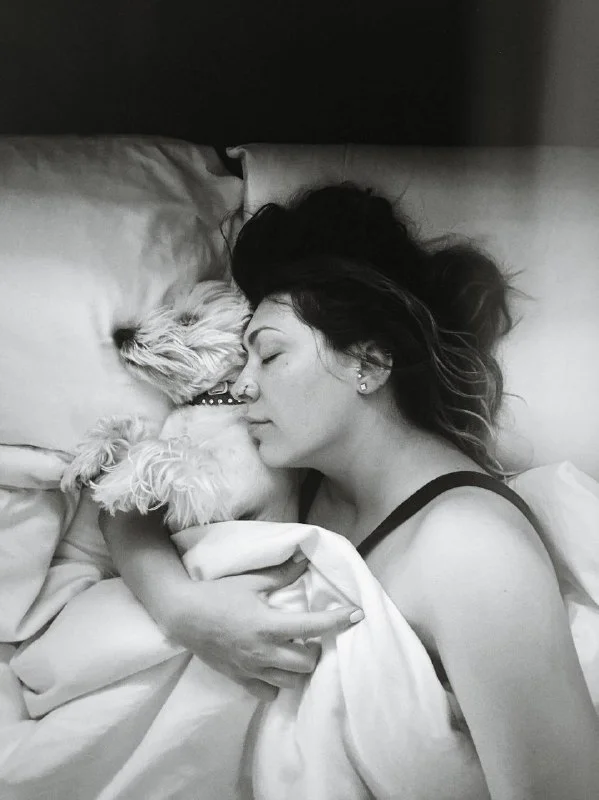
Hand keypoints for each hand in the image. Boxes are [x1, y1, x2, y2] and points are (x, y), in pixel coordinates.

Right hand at [164, 556, 363, 699]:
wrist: (183, 615)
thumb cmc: (217, 594)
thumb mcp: (251, 581)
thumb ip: (282, 574)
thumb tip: (305, 559)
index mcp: (269, 625)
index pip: (314, 626)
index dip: (339, 620)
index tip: (357, 614)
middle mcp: (264, 651)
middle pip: (308, 662)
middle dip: (316, 648)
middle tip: (310, 633)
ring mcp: (252, 669)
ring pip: (292, 681)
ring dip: (299, 666)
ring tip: (294, 649)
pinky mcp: (240, 679)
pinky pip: (268, 693)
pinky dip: (278, 683)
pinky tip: (276, 667)